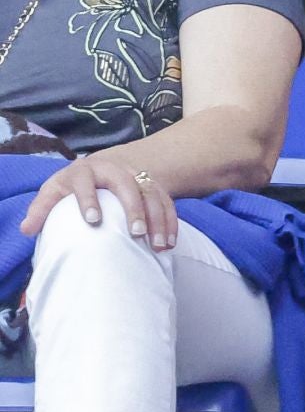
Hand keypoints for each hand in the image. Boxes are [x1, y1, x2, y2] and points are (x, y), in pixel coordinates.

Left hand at [19, 155, 175, 252]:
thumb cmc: (73, 186)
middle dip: (133, 209)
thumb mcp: (55, 191)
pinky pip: (167, 201)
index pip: (85, 182)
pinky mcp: (153, 185)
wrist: (106, 166)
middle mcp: (114, 169)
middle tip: (136, 233)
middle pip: (126, 185)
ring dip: (158, 218)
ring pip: (151, 194)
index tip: (92, 221)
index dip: (88, 199)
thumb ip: (41, 208)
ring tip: (158, 245)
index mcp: (85, 170)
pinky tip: (169, 242)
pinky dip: (170, 222)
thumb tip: (27, 229)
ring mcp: (137, 176)